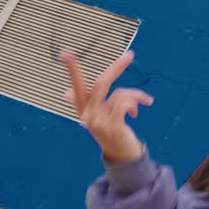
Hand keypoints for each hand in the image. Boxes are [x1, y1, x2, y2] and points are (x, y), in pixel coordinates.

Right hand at [59, 48, 152, 162]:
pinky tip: (136, 112)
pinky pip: (124, 104)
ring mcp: (100, 122)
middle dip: (117, 67)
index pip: (76, 86)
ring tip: (144, 101)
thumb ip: (84, 104)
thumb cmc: (111, 133)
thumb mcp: (96, 118)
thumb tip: (65, 93)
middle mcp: (89, 115)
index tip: (65, 52)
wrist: (122, 156)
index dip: (72, 69)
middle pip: (101, 83)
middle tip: (130, 55)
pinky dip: (135, 103)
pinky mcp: (113, 127)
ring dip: (135, 95)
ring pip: (120, 94)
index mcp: (83, 109)